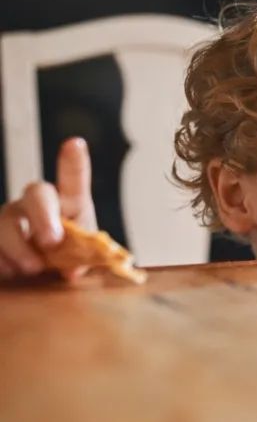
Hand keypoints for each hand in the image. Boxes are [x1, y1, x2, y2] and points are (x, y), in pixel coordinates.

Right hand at [0, 138, 97, 279]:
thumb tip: (72, 269)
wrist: (43, 277)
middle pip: (35, 193)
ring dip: (18, 246)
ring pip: (6, 221)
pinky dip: (1, 261)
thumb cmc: (68, 260)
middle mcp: (38, 204)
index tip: (75, 144)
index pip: (73, 179)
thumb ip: (84, 260)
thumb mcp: (83, 260)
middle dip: (43, 215)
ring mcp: (11, 218)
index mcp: (70, 204)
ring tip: (33, 268)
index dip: (73, 162)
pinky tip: (12, 272)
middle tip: (53, 241)